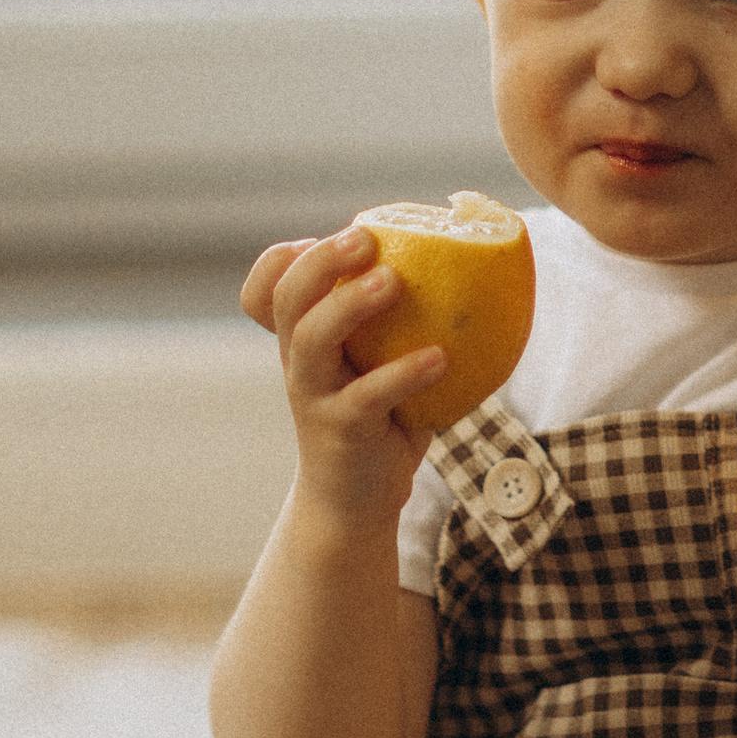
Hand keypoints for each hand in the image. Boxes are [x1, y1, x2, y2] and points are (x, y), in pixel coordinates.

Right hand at [241, 225, 447, 515]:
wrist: (353, 501)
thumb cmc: (380, 417)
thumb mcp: (376, 363)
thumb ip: (400, 320)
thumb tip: (470, 257)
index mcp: (303, 339)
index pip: (266, 290)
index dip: (281, 260)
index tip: (327, 236)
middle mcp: (299, 361)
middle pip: (286, 299)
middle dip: (321, 260)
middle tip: (365, 237)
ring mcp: (314, 396)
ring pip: (311, 340)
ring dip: (349, 304)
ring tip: (393, 280)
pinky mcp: (341, 430)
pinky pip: (367, 396)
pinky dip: (403, 373)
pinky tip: (441, 358)